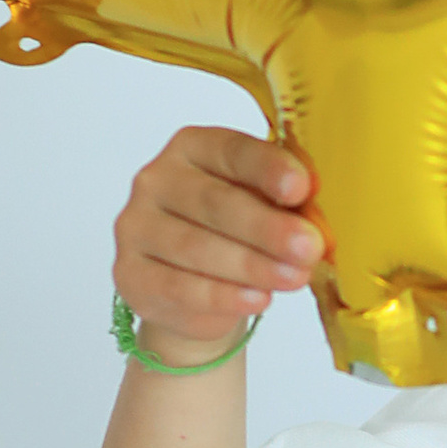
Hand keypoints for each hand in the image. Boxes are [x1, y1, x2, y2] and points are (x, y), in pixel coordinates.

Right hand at [112, 124, 323, 366]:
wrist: (197, 291)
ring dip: (250, 265)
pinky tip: (256, 299)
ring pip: (195, 247)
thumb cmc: (239, 234)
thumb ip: (286, 204)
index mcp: (193, 148)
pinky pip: (177, 286)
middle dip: (266, 227)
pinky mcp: (130, 273)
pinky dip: (221, 297)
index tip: (302, 188)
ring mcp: (136, 226)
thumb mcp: (266, 207)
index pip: (231, 151)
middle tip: (307, 246)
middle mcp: (156, 179)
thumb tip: (316, 217)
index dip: (268, 169)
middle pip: (213, 202)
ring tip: (293, 278)